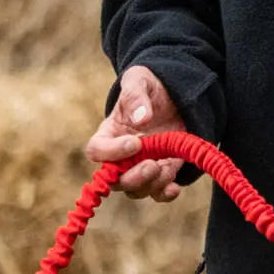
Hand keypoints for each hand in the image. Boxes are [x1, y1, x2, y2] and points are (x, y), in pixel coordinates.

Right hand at [85, 65, 186, 201]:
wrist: (176, 93)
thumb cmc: (151, 84)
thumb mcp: (141, 79)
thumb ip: (136, 96)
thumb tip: (141, 119)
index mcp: (109, 134)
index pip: (97, 151)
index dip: (111, 153)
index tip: (135, 143)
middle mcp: (121, 156)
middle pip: (116, 180)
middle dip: (134, 178)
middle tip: (152, 164)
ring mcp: (140, 166)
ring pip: (137, 190)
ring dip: (152, 184)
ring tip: (168, 168)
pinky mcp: (162, 170)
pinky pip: (158, 192)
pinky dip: (165, 193)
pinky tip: (174, 187)